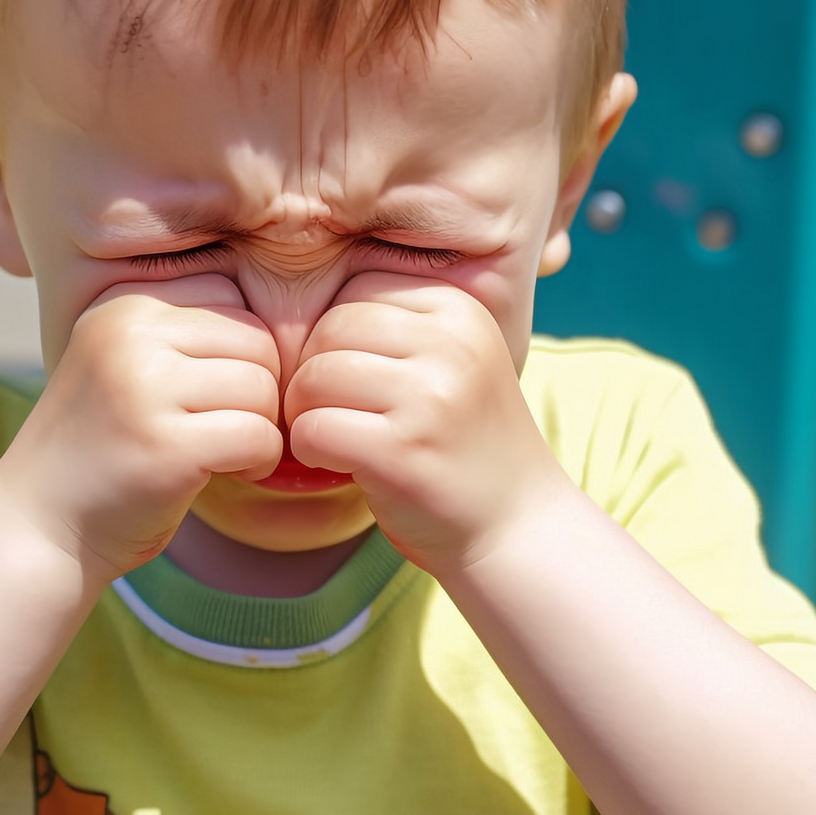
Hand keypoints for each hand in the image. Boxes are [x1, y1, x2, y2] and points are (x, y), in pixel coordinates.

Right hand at [0, 274, 283, 580]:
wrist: (39, 529)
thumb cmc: (101, 450)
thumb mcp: (130, 368)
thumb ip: (187, 336)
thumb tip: (287, 321)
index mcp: (123, 305)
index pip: (228, 292)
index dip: (239, 348)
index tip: (212, 392)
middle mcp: (129, 333)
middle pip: (254, 338)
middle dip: (258, 388)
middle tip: (228, 426)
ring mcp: (144, 388)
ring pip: (262, 385)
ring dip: (261, 426)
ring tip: (225, 451)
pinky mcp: (166, 446)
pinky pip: (259, 434)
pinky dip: (261, 460)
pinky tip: (231, 473)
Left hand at [282, 273, 573, 573]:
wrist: (517, 525)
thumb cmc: (465, 442)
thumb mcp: (450, 362)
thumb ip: (396, 325)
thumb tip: (298, 295)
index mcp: (461, 309)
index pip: (358, 289)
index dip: (337, 334)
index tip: (356, 378)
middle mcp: (451, 344)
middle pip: (330, 328)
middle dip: (314, 372)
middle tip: (333, 411)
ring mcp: (429, 397)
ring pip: (314, 376)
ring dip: (306, 413)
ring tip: (337, 437)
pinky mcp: (402, 450)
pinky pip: (312, 428)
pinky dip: (309, 450)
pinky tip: (339, 464)